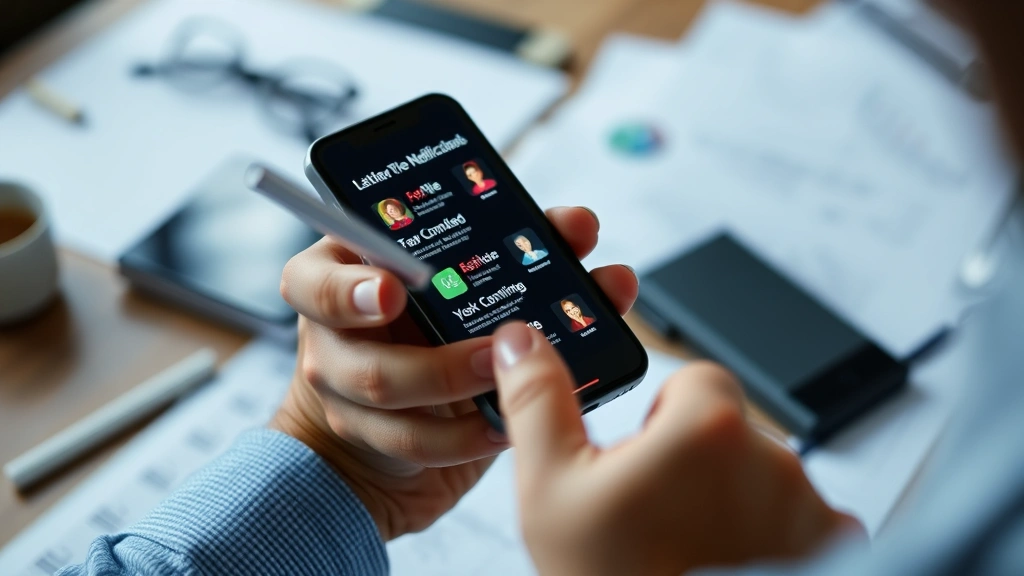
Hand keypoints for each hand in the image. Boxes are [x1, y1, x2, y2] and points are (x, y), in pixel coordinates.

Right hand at [269, 206, 639, 540]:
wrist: (409, 380)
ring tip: (509, 387)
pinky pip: (414, 444)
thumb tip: (578, 225)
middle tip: (494, 354)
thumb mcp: (468, 269)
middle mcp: (335, 334)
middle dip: (438, 365)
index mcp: (344, 273)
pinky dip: (465, 438)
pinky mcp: (375, 435)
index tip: (391, 292)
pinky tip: (505, 427)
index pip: (314, 282)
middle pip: (366, 362)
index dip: (347, 289)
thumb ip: (518, 242)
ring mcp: (347, 391)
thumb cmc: (440, 307)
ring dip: (456, 398)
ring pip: (391, 410)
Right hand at [492, 322, 861, 575]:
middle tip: (656, 517)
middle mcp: (772, 460)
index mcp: (706, 428)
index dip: (662, 417)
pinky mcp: (831, 546)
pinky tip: (731, 564)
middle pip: (729, 431)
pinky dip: (773, 536)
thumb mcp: (552, 490)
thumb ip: (538, 402)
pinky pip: (802, 518)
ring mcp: (808, 508)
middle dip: (695, 462)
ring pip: (761, 475)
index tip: (644, 461)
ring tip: (690, 549)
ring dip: (732, 499)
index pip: (696, 379)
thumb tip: (520, 341)